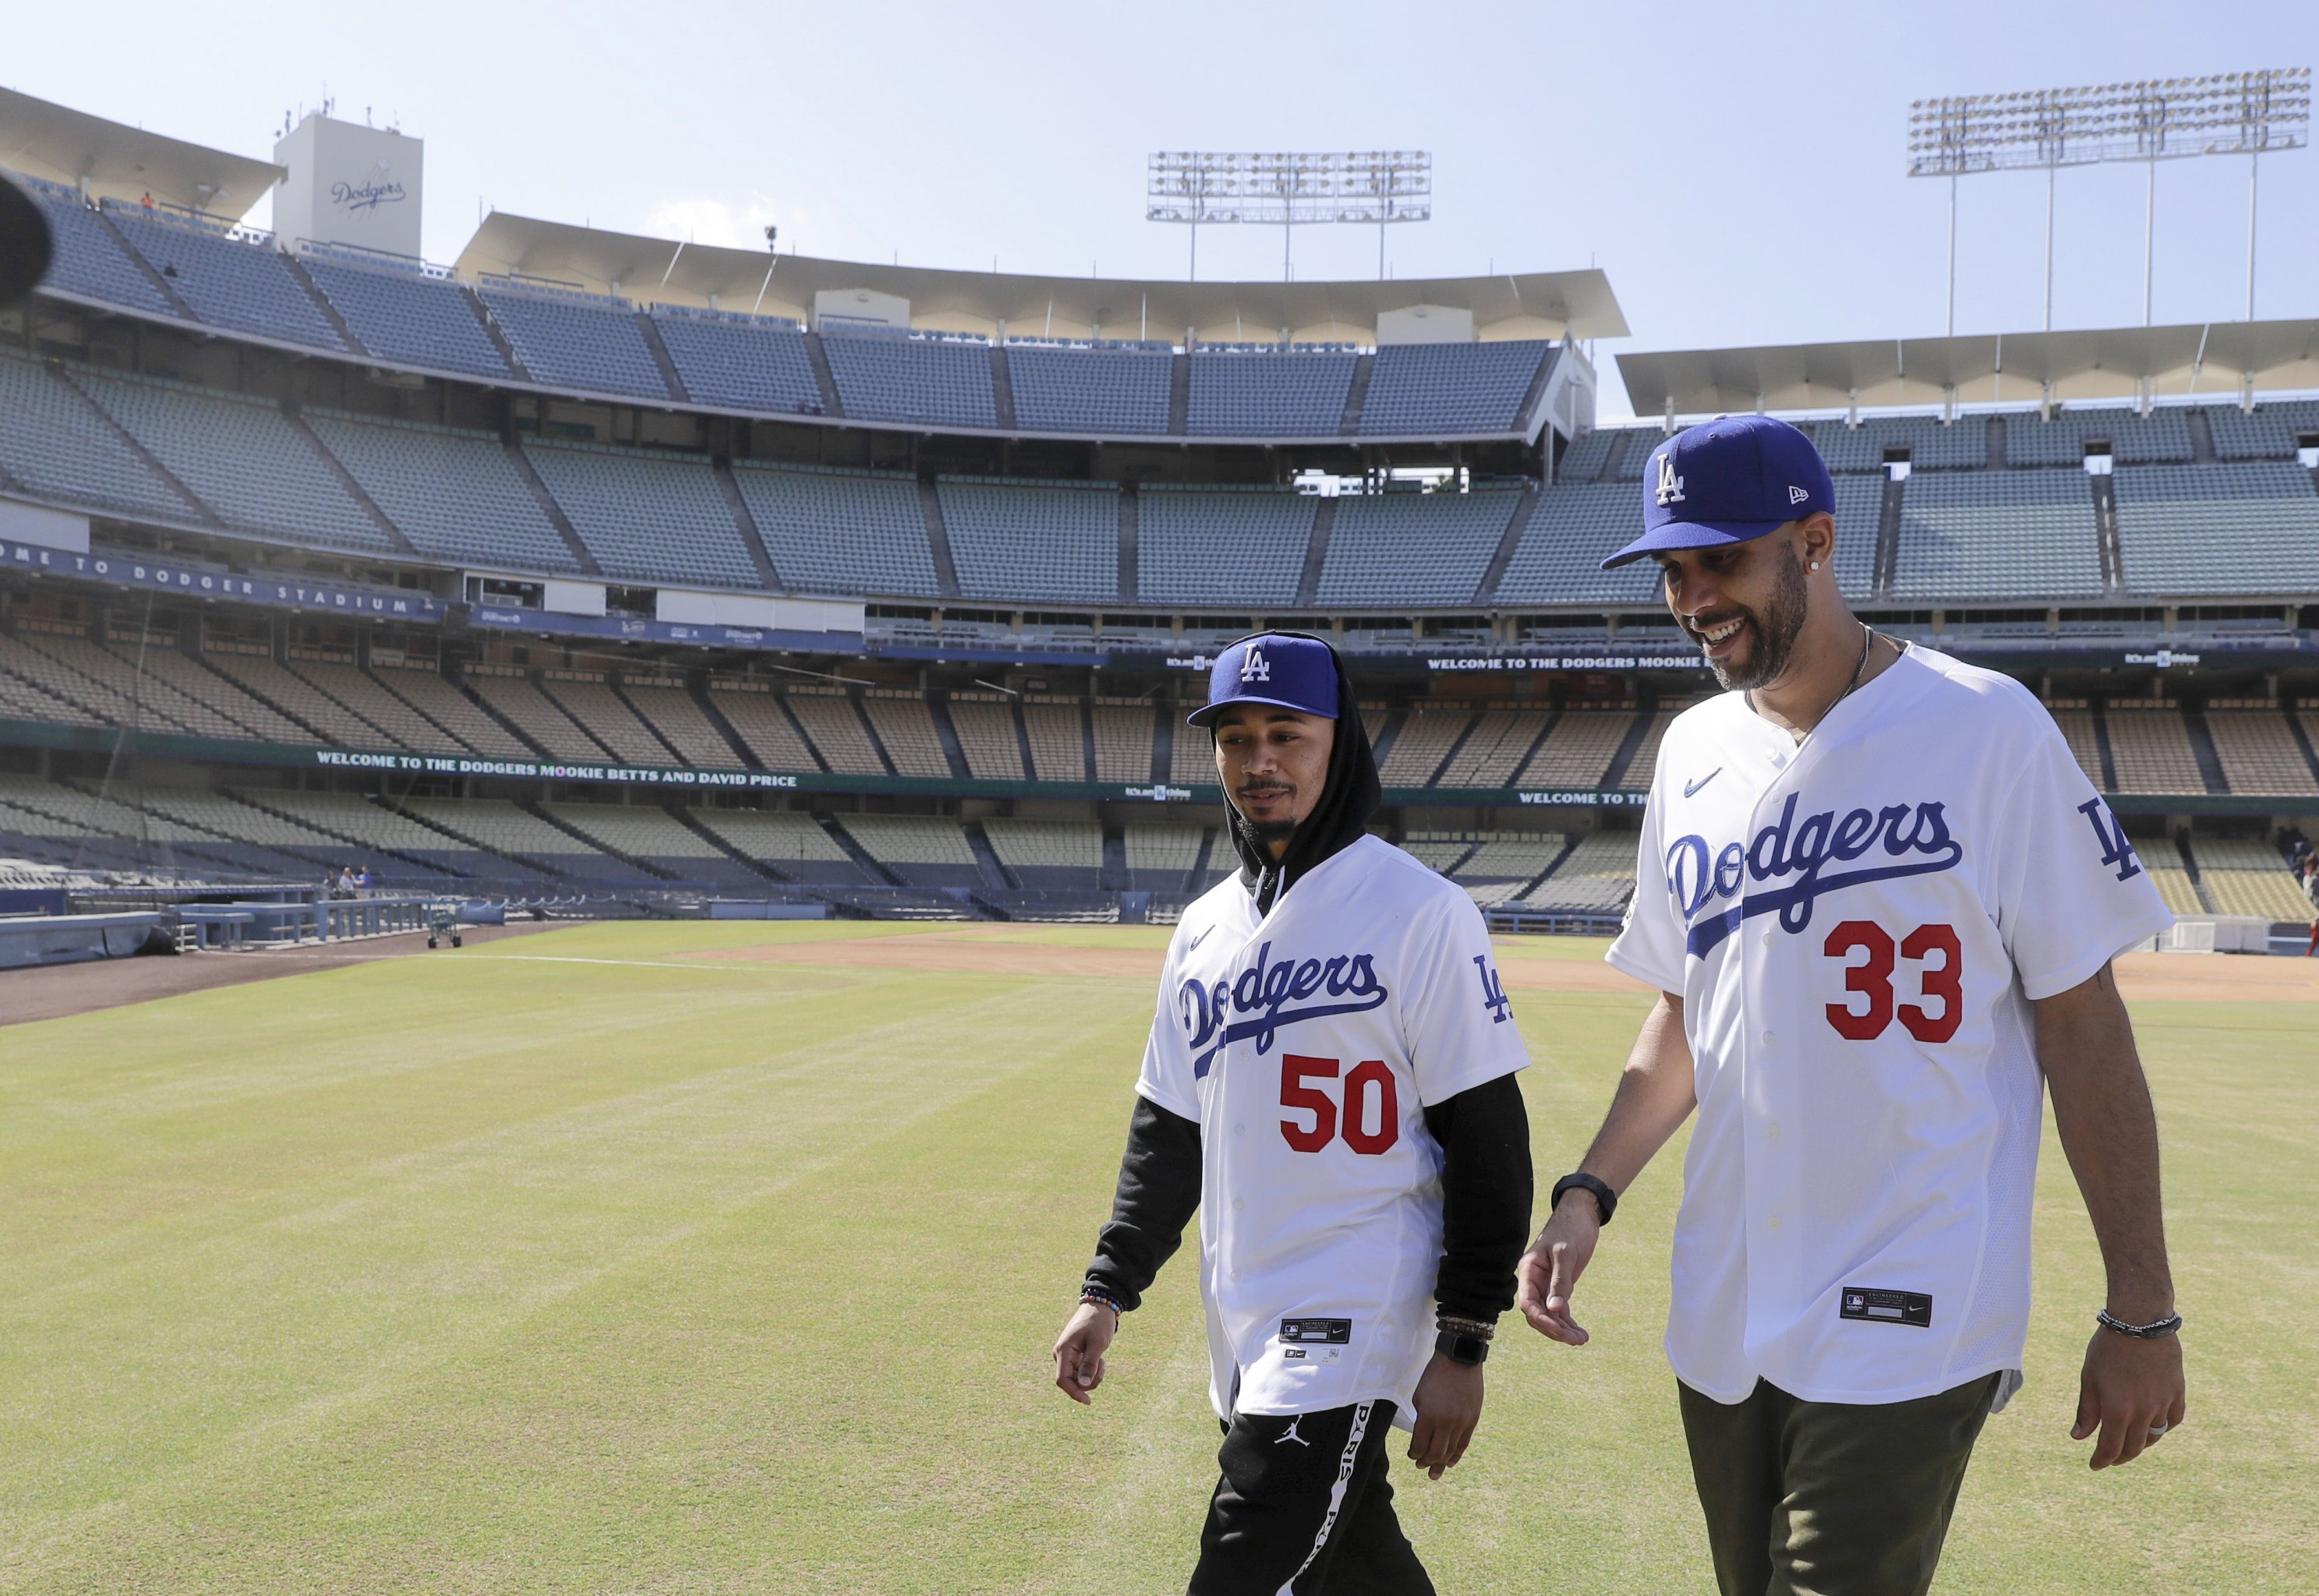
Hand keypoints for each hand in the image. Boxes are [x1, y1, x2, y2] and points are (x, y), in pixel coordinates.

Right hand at [1052, 1301, 1116, 1405]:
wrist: (1100, 1307)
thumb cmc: (1098, 1322)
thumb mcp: (1097, 1343)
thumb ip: (1090, 1364)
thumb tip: (1084, 1385)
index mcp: (1063, 1351)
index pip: (1062, 1380)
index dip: (1074, 1393)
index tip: (1089, 1401)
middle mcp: (1061, 1355)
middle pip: (1072, 1382)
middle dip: (1089, 1380)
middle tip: (1103, 1366)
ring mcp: (1067, 1357)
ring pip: (1078, 1379)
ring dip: (1093, 1375)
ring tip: (1102, 1360)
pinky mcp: (1074, 1357)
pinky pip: (1082, 1373)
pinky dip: (1092, 1371)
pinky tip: (1100, 1359)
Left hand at [1407, 1352, 1483, 1479]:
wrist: (1459, 1360)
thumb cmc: (1434, 1375)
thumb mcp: (1419, 1396)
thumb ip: (1421, 1419)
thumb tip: (1422, 1438)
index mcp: (1428, 1416)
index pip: (1419, 1445)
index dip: (1414, 1454)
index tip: (1412, 1455)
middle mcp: (1445, 1422)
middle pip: (1435, 1453)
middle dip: (1426, 1462)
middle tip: (1420, 1466)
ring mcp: (1461, 1422)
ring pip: (1450, 1451)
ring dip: (1441, 1463)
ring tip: (1435, 1472)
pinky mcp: (1473, 1420)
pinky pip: (1464, 1443)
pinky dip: (1457, 1455)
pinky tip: (1450, 1462)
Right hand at [1515, 1191, 1601, 1344]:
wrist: (1581, 1216)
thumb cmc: (1570, 1229)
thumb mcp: (1566, 1254)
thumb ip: (1560, 1282)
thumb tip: (1555, 1310)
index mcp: (1529, 1270)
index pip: (1528, 1303)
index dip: (1541, 1319)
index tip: (1560, 1331)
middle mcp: (1534, 1280)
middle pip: (1537, 1314)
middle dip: (1555, 1329)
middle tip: (1577, 1340)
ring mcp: (1545, 1285)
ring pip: (1549, 1315)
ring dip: (1563, 1329)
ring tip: (1582, 1339)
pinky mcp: (1558, 1287)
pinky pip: (1559, 1310)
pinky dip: (1568, 1322)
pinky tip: (1580, 1332)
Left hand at [2072, 1326, 2185, 1468]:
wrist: (2141, 1322)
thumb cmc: (2107, 1348)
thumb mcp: (2089, 1378)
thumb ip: (2086, 1411)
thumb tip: (2079, 1438)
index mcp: (2118, 1410)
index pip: (2110, 1448)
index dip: (2102, 1460)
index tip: (2095, 1465)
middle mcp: (2143, 1412)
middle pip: (2134, 1448)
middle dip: (2120, 1457)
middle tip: (2110, 1459)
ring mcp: (2163, 1404)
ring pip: (2154, 1436)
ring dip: (2141, 1444)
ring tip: (2129, 1445)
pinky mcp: (2178, 1393)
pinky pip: (2173, 1421)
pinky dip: (2163, 1428)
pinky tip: (2153, 1427)